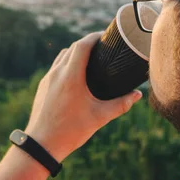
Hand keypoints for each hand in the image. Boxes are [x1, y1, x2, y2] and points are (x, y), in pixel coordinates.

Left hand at [24, 32, 142, 161]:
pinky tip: (75, 74)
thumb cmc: (71, 131)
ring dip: (75, 52)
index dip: (94, 37)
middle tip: (103, 46)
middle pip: (72, 48)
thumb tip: (137, 95)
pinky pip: (56, 67)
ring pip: (62, 56)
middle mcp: (57, 73)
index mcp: (71, 76)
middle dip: (87, 43)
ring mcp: (48, 79)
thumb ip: (120, 105)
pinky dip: (66, 63)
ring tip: (90, 58)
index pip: (82, 45)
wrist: (41, 144)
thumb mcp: (99, 117)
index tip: (106, 36)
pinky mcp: (43, 86)